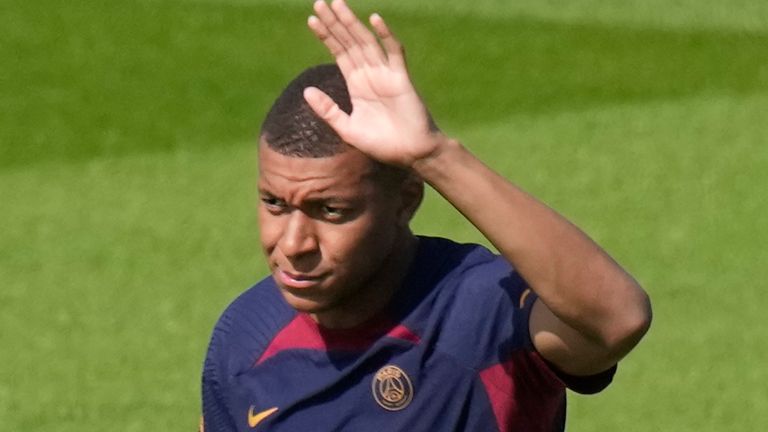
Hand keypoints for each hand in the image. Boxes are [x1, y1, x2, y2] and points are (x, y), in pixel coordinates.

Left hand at [304, 0, 441, 167]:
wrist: (411, 154)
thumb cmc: (382, 144)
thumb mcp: (347, 128)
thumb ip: (328, 110)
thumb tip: (306, 91)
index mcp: (356, 84)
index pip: (339, 53)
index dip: (327, 36)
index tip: (312, 19)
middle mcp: (370, 74)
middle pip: (349, 42)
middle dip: (335, 23)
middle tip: (320, 2)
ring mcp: (386, 74)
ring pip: (366, 42)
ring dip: (352, 24)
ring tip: (337, 5)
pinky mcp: (401, 78)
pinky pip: (394, 53)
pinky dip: (386, 36)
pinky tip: (375, 20)